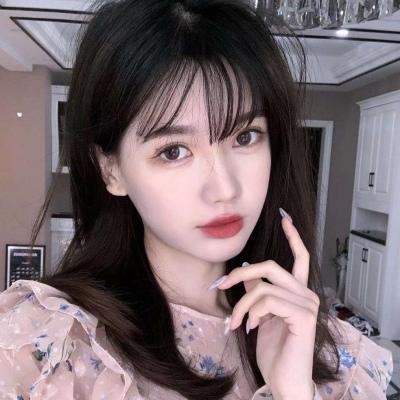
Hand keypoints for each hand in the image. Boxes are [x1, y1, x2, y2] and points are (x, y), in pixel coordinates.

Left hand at [215, 214, 318, 398]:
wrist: (284, 380)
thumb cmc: (275, 350)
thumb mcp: (261, 314)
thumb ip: (257, 292)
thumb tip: (245, 269)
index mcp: (298, 292)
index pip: (300, 258)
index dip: (292, 237)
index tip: (284, 218)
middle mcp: (306, 294)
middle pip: (271, 267)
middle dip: (242, 273)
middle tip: (220, 285)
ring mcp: (307, 304)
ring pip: (263, 287)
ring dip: (242, 305)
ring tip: (237, 323)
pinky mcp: (303, 316)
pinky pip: (267, 301)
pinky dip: (253, 313)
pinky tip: (253, 328)